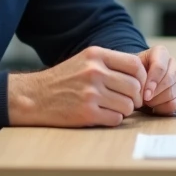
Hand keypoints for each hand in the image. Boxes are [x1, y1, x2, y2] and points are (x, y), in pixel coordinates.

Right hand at [7, 47, 147, 127]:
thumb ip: (110, 63)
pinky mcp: (87, 112)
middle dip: (135, 98)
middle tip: (127, 102)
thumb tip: (141, 74)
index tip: (137, 86)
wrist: (34, 97)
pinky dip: (113, 119)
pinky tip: (102, 115)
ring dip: (124, 110)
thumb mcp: (85, 60)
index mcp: (96, 55)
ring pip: (128, 105)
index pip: (135, 65)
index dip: (142, 78)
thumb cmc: (63, 80)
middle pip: (135, 87)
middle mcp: (94, 71)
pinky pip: (116, 119)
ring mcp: (91, 92)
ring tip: (112, 108)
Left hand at [138, 45, 175, 114]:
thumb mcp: (132, 70)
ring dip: (158, 102)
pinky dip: (164, 108)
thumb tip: (146, 94)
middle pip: (168, 81)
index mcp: (161, 53)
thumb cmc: (136, 75)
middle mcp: (175, 63)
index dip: (152, 82)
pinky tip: (156, 106)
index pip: (160, 67)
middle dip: (155, 94)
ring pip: (173, 94)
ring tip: (149, 102)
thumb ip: (137, 76)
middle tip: (144, 100)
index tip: (145, 94)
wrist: (141, 81)